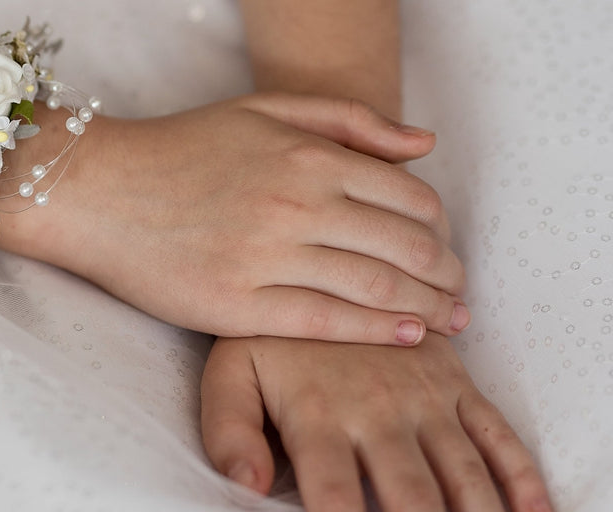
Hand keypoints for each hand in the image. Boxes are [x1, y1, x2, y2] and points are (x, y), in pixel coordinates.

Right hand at [2, 94, 468, 344]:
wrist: (96, 190)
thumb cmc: (180, 148)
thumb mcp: (261, 110)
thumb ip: (348, 120)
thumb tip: (426, 146)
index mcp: (307, 154)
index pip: (409, 196)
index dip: (441, 227)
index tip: (444, 247)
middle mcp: (295, 202)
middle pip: (406, 247)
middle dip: (447, 274)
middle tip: (457, 291)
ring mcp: (266, 255)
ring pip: (377, 288)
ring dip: (427, 309)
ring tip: (448, 322)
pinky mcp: (236, 303)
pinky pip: (327, 322)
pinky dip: (377, 331)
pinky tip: (406, 337)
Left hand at [201, 334, 552, 511]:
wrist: (322, 261)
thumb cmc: (268, 335)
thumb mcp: (230, 372)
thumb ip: (229, 429)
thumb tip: (245, 487)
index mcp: (318, 414)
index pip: (334, 492)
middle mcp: (377, 410)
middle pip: (412, 495)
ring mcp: (422, 397)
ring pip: (464, 474)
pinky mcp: (453, 383)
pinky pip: (497, 434)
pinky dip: (521, 478)